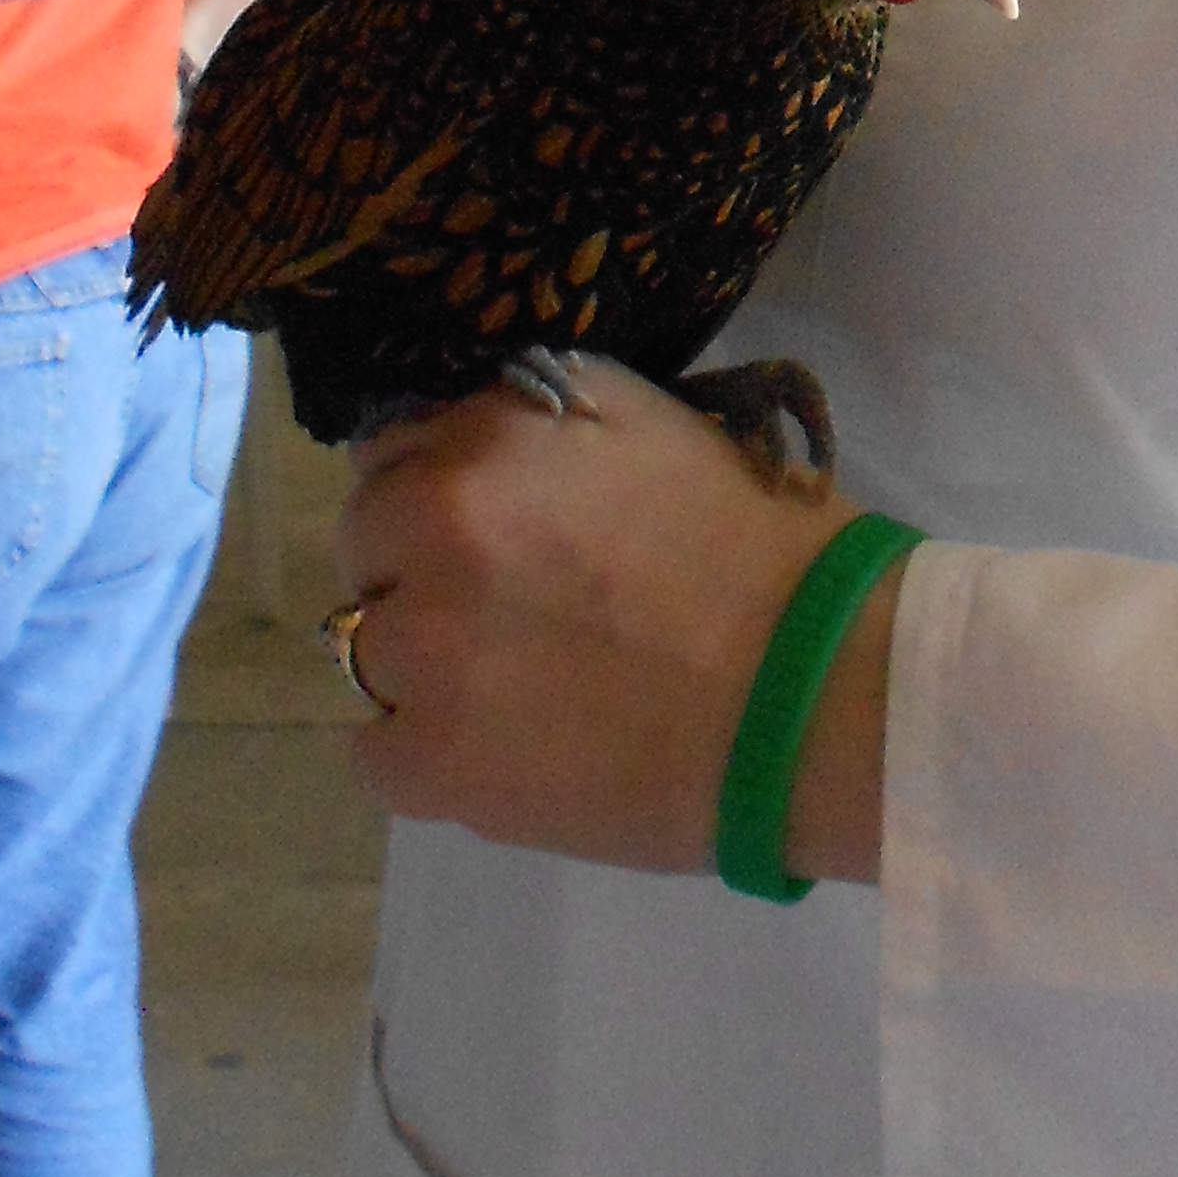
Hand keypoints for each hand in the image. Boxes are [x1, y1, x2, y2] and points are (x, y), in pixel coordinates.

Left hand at [329, 358, 895, 881]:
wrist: (811, 692)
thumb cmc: (755, 549)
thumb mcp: (646, 422)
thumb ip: (536, 414)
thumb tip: (470, 427)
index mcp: (483, 445)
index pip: (390, 456)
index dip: (438, 495)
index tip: (490, 533)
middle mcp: (432, 532)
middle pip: (365, 550)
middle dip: (420, 572)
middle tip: (510, 613)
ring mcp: (422, 653)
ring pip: (365, 654)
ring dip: (422, 666)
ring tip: (517, 691)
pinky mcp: (432, 762)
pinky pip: (374, 756)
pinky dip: (425, 757)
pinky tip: (504, 752)